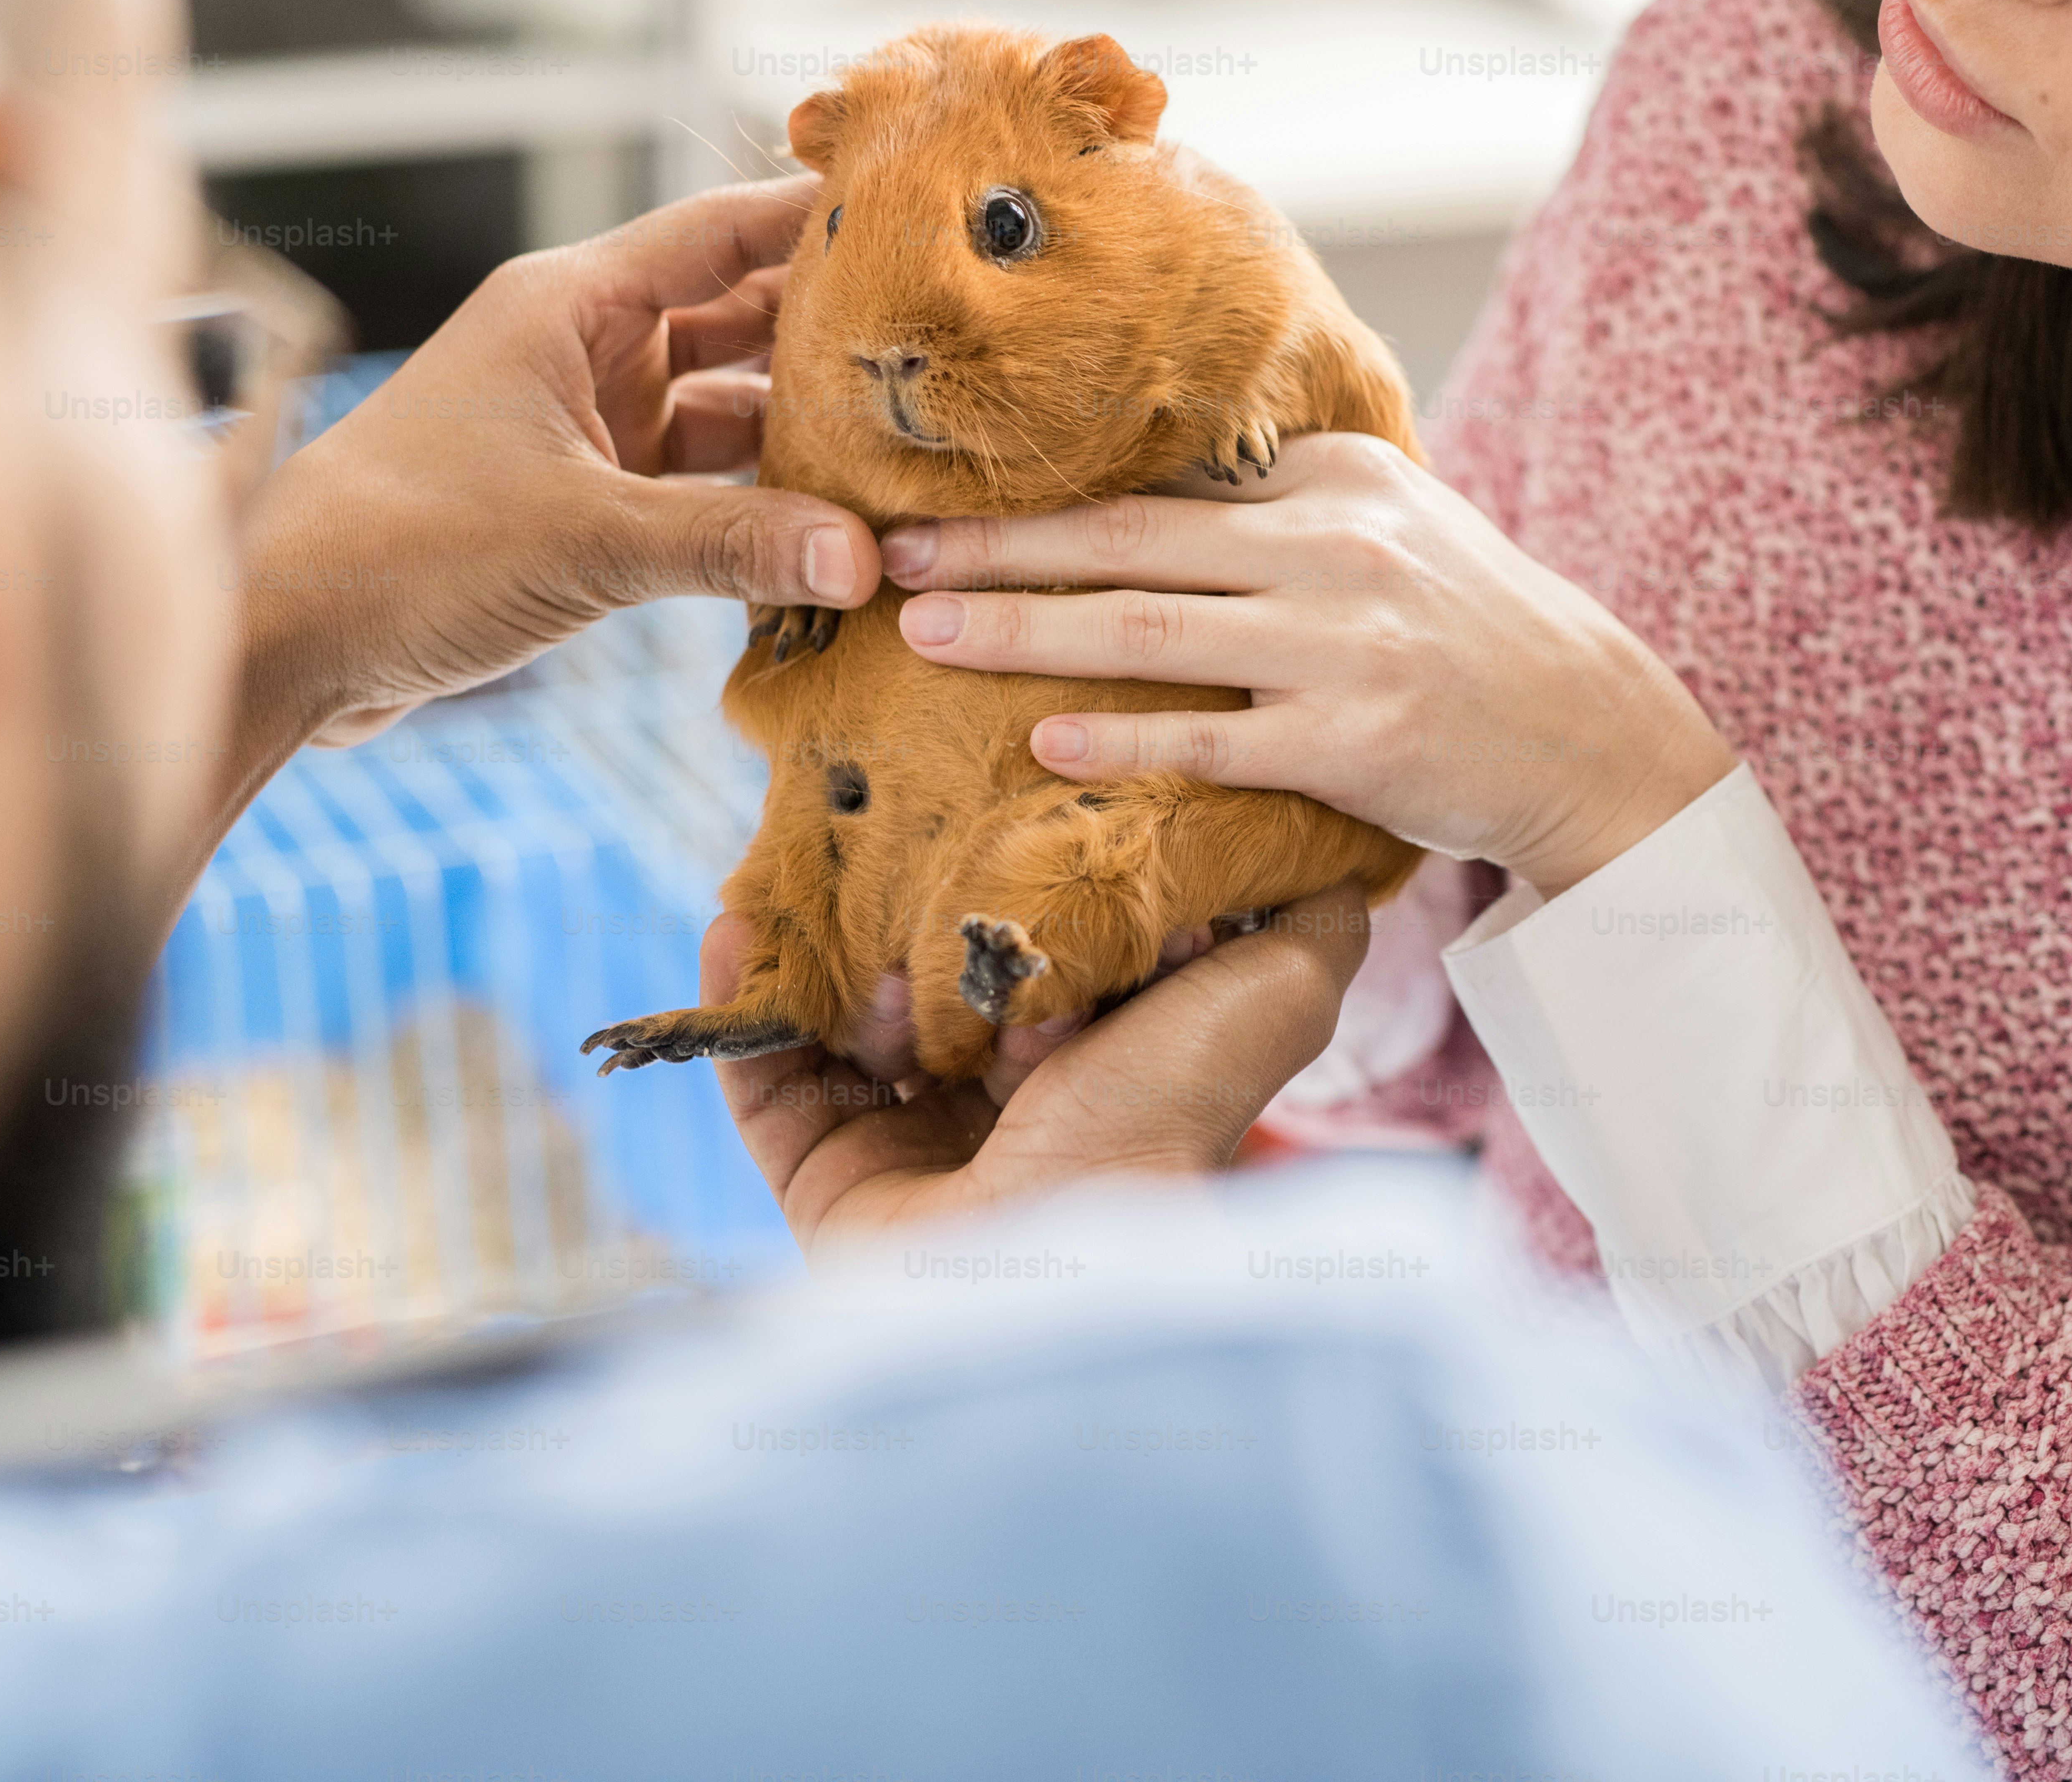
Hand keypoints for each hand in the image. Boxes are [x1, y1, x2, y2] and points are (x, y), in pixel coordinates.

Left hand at [221, 179, 879, 790]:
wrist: (284, 640)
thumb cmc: (401, 552)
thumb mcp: (581, 539)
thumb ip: (726, 543)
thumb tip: (862, 559)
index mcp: (570, 304)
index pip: (722, 229)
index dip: (819, 218)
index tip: (919, 218)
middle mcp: (582, 350)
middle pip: (739, 318)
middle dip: (835, 341)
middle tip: (949, 356)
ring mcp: (584, 426)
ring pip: (725, 409)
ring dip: (803, 436)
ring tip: (911, 455)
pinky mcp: (582, 503)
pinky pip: (697, 487)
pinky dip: (758, 506)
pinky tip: (833, 532)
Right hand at [716, 882, 1370, 1253]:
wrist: (1055, 1257)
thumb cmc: (1166, 1117)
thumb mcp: (1273, 994)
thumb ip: (1306, 925)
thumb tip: (1337, 854)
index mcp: (1100, 1079)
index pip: (1047, 962)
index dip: (1023, 891)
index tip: (1000, 814)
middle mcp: (1003, 1119)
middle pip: (935, 988)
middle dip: (909, 912)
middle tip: (890, 843)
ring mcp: (904, 1154)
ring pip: (844, 1024)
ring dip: (832, 952)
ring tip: (835, 903)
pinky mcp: (818, 1183)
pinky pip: (761, 1074)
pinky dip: (739, 999)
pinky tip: (734, 923)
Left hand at [877, 433, 1731, 896]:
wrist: (1596, 735)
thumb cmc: (1475, 635)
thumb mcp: (1391, 530)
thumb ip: (1280, 509)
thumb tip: (1149, 503)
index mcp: (1334, 476)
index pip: (1160, 477)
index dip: (1041, 489)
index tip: (944, 494)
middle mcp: (1332, 542)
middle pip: (1127, 536)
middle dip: (995, 544)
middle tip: (891, 549)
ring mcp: (1342, 641)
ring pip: (1147, 629)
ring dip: (1022, 630)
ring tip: (923, 632)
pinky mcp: (1353, 737)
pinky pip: (1211, 737)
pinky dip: (1123, 740)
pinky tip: (1044, 742)